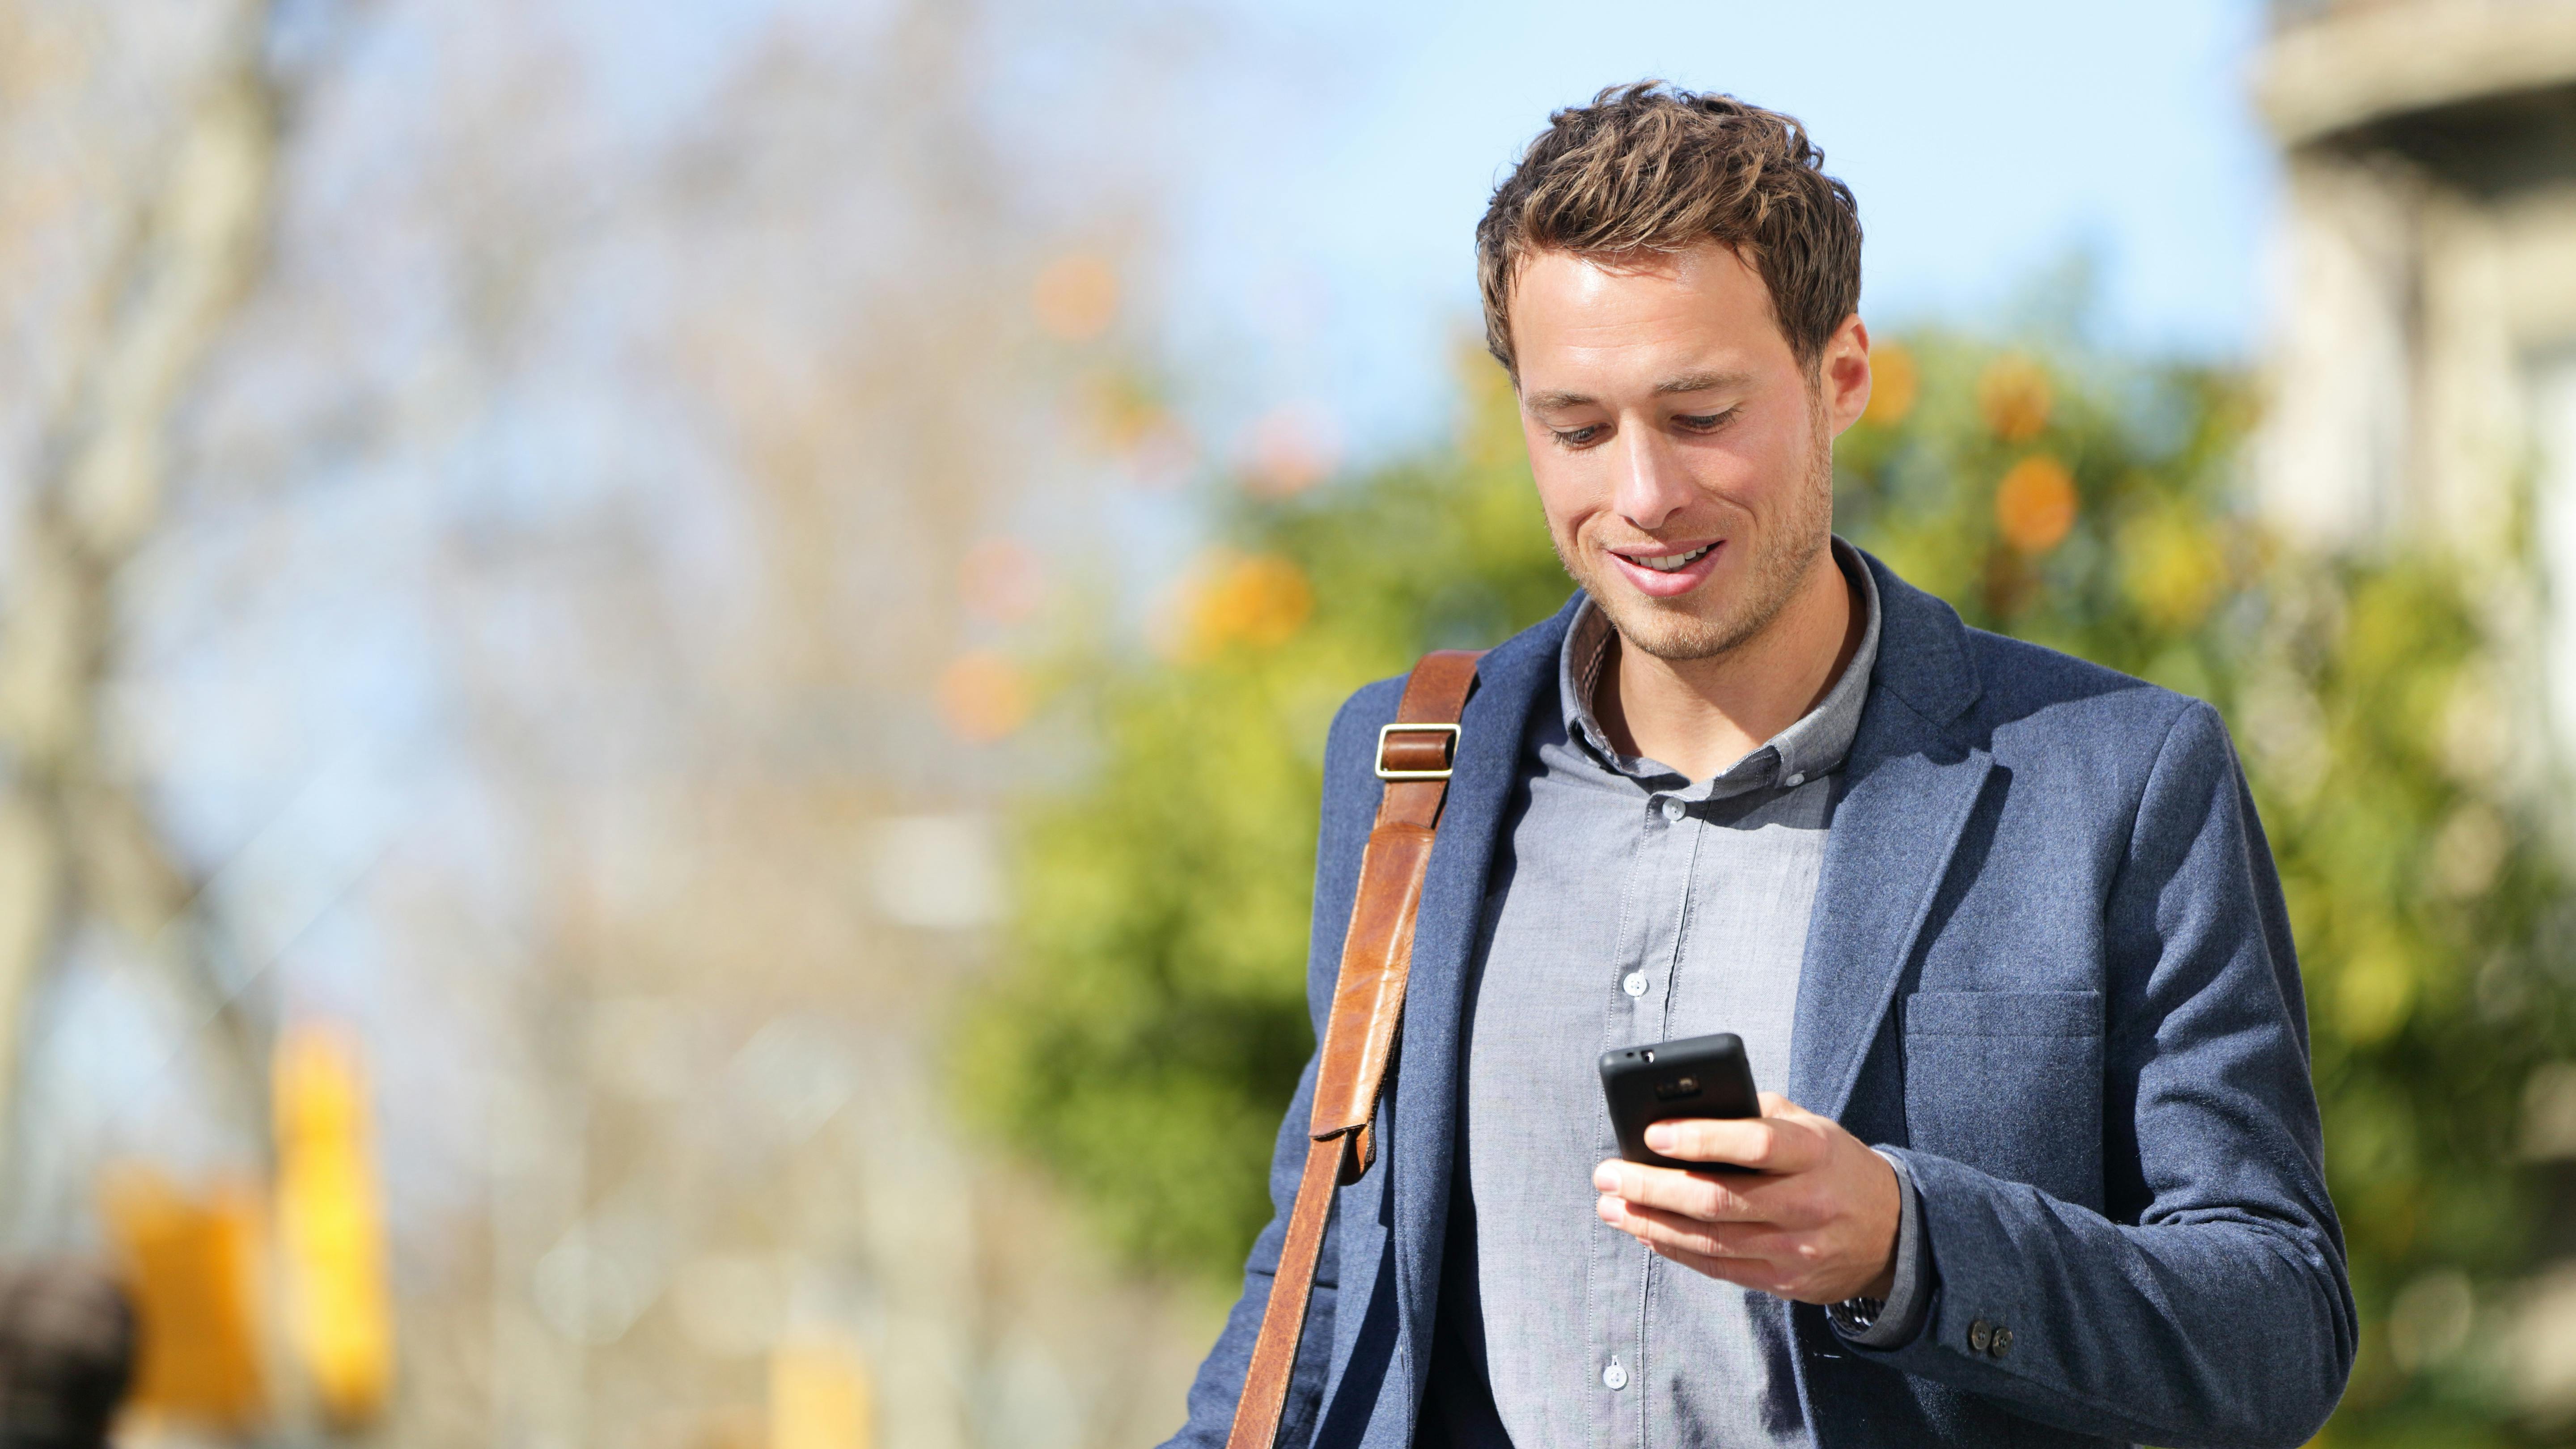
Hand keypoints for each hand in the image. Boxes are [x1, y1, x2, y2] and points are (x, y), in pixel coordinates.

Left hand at [1592, 1092, 1899, 1303]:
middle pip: (1716, 1199)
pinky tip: (1645, 1233)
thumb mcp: (1809, 1126)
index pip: (1753, 1143)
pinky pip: (1717, 1268)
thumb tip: (1682, 1110)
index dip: (1699, 1138)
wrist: (1892, 1232)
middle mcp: (1806, 1203)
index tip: (1650, 1133)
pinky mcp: (1784, 1281)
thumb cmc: (1832, 1164)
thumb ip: (1754, 1113)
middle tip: (1607, 1174)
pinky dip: (1675, 1249)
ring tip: (1611, 1206)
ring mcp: (1796, 1249)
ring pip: (1708, 1240)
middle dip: (1651, 1188)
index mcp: (1813, 1152)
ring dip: (1650, 1223)